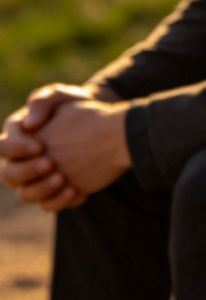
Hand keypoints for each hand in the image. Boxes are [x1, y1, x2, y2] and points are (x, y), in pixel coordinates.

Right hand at [1, 83, 117, 209]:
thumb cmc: (74, 104)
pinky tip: (79, 192)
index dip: (18, 149)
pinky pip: (49, 204)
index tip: (40, 146)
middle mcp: (21, 160)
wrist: (101, 121)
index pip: (3, 147)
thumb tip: (29, 124)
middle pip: (10, 175)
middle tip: (50, 164)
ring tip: (63, 180)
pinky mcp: (54, 190)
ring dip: (42, 190)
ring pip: (26, 194)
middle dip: (28, 171)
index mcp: (17, 137)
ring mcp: (36, 178)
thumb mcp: (59, 96)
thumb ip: (42, 103)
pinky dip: (61, 201)